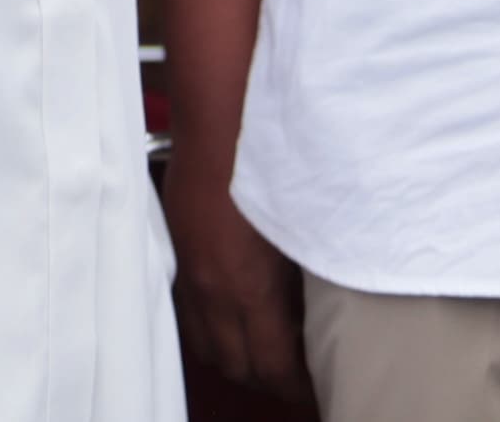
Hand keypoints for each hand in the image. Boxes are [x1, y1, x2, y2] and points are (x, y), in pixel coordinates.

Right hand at [161, 157, 314, 408]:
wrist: (221, 114)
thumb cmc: (269, 161)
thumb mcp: (305, 226)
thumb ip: (310, 277)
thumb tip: (323, 312)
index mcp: (249, 288)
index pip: (271, 367)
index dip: (296, 386)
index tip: (315, 384)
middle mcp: (213, 289)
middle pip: (236, 366)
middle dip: (267, 378)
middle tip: (296, 371)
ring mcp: (189, 271)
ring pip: (205, 344)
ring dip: (234, 354)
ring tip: (264, 347)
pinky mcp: (176, 249)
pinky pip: (189, 311)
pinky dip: (212, 324)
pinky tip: (235, 309)